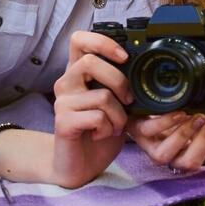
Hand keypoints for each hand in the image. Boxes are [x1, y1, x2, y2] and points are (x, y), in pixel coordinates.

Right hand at [50, 30, 133, 187]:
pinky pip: (97, 117)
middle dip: (119, 82)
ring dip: (119, 116)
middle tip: (128, 101)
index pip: (79, 40)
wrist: (80, 165)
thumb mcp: (115, 104)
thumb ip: (118, 85)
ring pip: (102, 95)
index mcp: (77, 74)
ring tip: (113, 127)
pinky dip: (107, 129)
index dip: (102, 42)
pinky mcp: (62, 121)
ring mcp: (62, 102)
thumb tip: (143, 71)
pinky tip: (100, 135)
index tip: (123, 56)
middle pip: (90, 62)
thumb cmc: (99, 132)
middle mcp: (65, 83)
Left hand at [127, 109, 204, 171]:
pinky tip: (177, 112)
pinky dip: (166, 123)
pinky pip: (151, 132)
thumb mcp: (193, 111)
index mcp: (192, 150)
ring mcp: (153, 147)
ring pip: (169, 154)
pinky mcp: (138, 134)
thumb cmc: (169, 111)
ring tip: (199, 115)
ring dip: (188, 134)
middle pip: (194, 160)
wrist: (136, 105)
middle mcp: (174, 155)